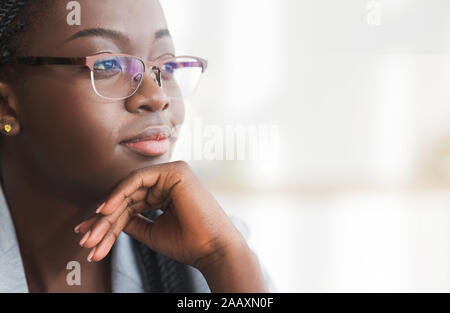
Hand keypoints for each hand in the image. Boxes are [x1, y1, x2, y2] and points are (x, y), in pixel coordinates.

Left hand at [74, 161, 246, 270]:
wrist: (211, 249)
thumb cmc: (187, 243)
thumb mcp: (151, 231)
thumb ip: (132, 221)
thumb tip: (109, 218)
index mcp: (166, 193)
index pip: (131, 203)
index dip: (107, 220)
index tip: (88, 237)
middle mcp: (168, 181)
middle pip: (127, 197)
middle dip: (104, 220)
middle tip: (85, 240)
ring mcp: (172, 173)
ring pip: (129, 189)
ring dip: (108, 212)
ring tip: (91, 232)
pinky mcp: (175, 171)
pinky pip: (139, 180)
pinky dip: (120, 193)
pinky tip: (105, 211)